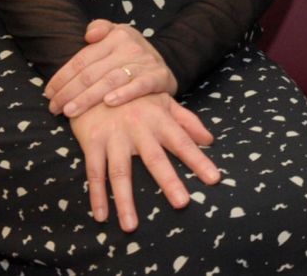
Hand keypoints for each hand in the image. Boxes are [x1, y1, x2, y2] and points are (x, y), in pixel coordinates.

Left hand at [47, 20, 176, 116]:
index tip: (48, 93)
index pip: (82, 59)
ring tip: (70, 111)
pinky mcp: (158, 77)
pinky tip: (109, 103)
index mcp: (116, 36)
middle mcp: (130, 47)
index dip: (62, 77)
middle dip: (69, 92)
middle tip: (54, 108)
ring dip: (88, 98)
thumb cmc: (132, 53)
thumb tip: (88, 34)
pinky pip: (139, 86)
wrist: (167, 64)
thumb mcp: (118, 33)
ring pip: (110, 81)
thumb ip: (100, 27)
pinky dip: (125, 94)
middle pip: (92, 73)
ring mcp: (145, 62)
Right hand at [68, 93, 219, 231]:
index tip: (214, 178)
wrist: (95, 80)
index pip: (183, 142)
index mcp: (159, 119)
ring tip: (132, 226)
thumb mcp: (163, 101)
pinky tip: (102, 216)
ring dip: (125, 201)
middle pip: (155, 159)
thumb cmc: (135, 96)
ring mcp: (114, 136)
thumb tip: (210, 139)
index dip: (198, 160)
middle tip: (182, 203)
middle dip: (169, 181)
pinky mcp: (92, 142)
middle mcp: (138, 128)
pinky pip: (94, 172)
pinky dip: (97, 195)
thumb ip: (187, 121)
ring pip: (121, 173)